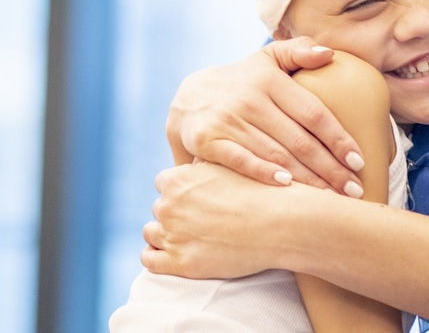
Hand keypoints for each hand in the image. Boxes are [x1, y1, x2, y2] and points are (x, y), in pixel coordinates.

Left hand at [142, 161, 290, 278]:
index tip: (194, 199)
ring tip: (186, 237)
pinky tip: (171, 254)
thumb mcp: (227, 165)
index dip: (179, 191)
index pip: (164, 184)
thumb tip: (191, 167)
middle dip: (175, 213)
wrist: (279, 223)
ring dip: (164, 234)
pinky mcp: (179, 263)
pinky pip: (149, 259)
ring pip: (151, 233)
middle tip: (197, 220)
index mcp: (177, 179)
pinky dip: (156, 256)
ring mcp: (172, 235)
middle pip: (160, 208)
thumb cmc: (258, 191)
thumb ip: (201, 166)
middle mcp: (169, 206)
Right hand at [166, 38, 365, 193]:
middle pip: (300, 140)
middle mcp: (250, 99)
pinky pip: (240, 160)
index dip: (339, 139)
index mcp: (270, 80)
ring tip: (332, 199)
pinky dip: (264, 174)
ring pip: (276, 155)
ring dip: (307, 181)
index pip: (314, 113)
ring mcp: (228, 120)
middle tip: (354, 191)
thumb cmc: (240, 82)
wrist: (186, 98)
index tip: (359, 162)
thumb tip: (329, 53)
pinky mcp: (207, 140)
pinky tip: (287, 188)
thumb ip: (298, 51)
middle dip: (330, 169)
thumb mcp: (267, 60)